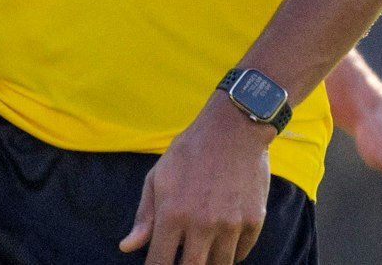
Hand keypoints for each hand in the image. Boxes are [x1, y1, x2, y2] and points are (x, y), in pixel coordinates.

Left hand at [121, 95, 272, 264]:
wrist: (234, 130)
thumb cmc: (189, 152)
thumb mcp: (158, 177)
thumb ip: (145, 216)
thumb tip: (126, 247)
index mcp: (173, 213)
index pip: (160, 261)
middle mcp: (202, 223)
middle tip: (180, 261)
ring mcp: (231, 224)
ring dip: (207, 263)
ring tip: (200, 252)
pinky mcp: (254, 221)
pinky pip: (240, 253)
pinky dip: (229, 254)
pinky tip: (220, 243)